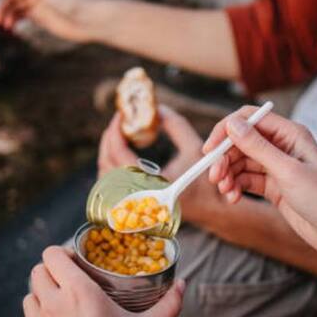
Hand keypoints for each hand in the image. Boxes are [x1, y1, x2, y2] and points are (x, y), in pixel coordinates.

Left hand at [24, 247, 184, 316]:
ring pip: (29, 298)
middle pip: (37, 272)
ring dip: (43, 294)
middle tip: (72, 279)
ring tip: (64, 303)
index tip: (78, 261)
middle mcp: (52, 307)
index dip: (62, 252)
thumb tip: (181, 284)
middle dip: (52, 270)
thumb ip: (168, 304)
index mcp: (77, 294)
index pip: (51, 254)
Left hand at [98, 106, 223, 224]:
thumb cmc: (205, 179)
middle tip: (117, 123)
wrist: (212, 208)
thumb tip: (157, 108)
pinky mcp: (135, 206)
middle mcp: (140, 197)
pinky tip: (120, 154)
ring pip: (105, 178)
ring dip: (107, 154)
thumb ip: (175, 124)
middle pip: (106, 166)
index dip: (115, 132)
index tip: (121, 116)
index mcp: (154, 184)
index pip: (120, 156)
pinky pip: (112, 187)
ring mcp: (135, 205)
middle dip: (108, 140)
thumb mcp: (194, 146)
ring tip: (118, 135)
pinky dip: (111, 167)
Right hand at [203, 106, 316, 255]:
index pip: (248, 119)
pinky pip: (245, 180)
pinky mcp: (273, 186)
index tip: (210, 150)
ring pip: (240, 162)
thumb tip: (232, 125)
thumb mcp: (288, 171)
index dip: (226, 131)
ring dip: (227, 175)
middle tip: (214, 177)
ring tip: (225, 191)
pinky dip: (235, 187)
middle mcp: (281, 146)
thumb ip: (258, 147)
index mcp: (289, 134)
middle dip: (224, 158)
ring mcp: (276, 166)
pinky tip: (233, 198)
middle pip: (240, 142)